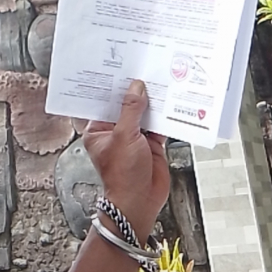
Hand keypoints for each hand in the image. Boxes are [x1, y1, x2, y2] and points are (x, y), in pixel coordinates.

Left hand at [82, 80, 170, 243]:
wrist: (140, 202)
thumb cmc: (123, 176)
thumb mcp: (124, 137)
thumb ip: (131, 110)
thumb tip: (136, 88)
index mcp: (99, 130)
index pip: (106, 103)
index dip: (116, 88)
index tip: (125, 70)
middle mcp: (116, 132)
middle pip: (127, 107)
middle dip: (137, 93)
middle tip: (146, 71)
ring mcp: (134, 138)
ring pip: (144, 115)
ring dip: (153, 104)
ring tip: (162, 83)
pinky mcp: (151, 145)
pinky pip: (158, 126)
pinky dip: (165, 117)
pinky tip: (172, 104)